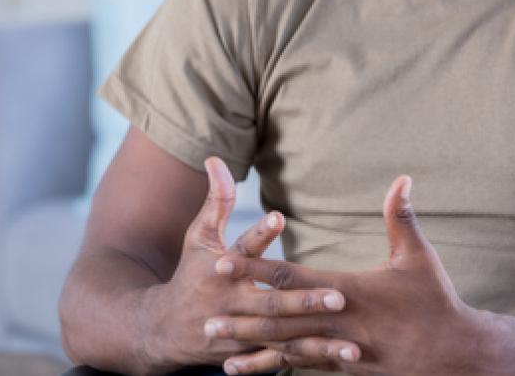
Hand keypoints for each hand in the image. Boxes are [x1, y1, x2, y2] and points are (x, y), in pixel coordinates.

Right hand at [136, 157, 358, 374]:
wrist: (162, 330)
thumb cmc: (190, 274)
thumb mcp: (198, 237)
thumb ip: (216, 201)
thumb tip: (216, 159)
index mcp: (221, 270)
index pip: (241, 250)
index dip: (259, 234)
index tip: (279, 218)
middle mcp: (232, 303)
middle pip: (270, 303)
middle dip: (304, 302)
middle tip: (339, 297)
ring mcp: (241, 333)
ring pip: (283, 339)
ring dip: (317, 343)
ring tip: (353, 345)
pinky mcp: (249, 354)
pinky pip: (283, 360)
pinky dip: (310, 360)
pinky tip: (342, 361)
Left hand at [208, 176, 483, 374]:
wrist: (454, 355)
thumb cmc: (437, 302)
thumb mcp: (419, 257)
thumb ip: (402, 218)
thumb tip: (403, 178)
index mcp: (347, 292)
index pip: (291, 278)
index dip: (255, 268)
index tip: (223, 261)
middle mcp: (336, 324)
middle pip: (277, 319)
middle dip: (239, 316)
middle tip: (203, 317)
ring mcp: (338, 350)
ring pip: (284, 349)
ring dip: (248, 346)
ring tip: (215, 345)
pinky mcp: (344, 368)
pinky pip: (299, 368)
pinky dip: (271, 367)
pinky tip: (246, 369)